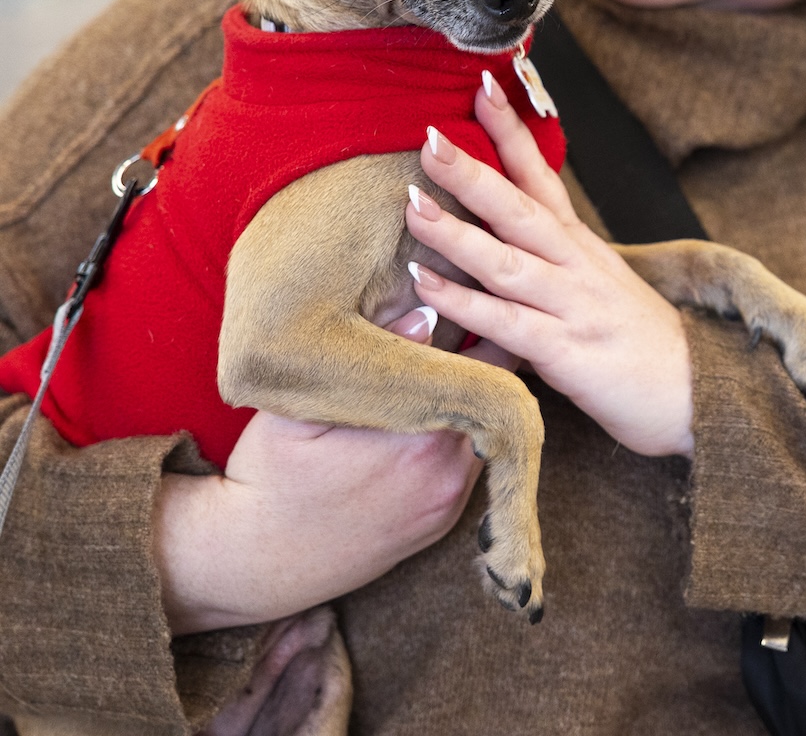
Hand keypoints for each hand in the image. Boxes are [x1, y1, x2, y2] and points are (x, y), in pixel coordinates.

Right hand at [156, 313, 511, 635]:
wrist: (253, 564)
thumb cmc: (268, 475)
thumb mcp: (298, 408)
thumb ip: (364, 358)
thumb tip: (425, 314)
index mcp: (421, 439)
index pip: (483, 367)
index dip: (473, 327)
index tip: (457, 300)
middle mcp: (450, 474)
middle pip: (493, 396)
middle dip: (477, 359)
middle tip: (456, 322)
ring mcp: (450, 503)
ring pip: (487, 429)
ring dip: (470, 399)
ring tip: (441, 365)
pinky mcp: (444, 522)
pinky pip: (472, 462)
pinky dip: (459, 434)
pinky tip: (428, 412)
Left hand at [404, 72, 694, 459]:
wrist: (697, 393)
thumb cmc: (638, 343)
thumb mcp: (596, 286)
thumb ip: (548, 262)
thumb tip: (490, 240)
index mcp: (581, 245)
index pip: (542, 176)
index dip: (512, 132)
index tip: (484, 85)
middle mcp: (577, 265)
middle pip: (521, 207)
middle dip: (474, 170)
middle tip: (428, 136)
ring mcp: (574, 306)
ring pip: (509, 261)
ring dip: (457, 232)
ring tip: (412, 204)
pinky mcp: (568, 352)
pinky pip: (508, 324)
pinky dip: (465, 303)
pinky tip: (426, 285)